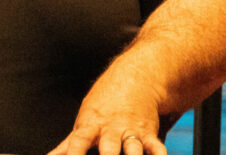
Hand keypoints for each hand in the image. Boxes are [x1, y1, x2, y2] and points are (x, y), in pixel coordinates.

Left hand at [48, 72, 166, 154]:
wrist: (135, 78)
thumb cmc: (105, 102)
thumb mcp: (84, 119)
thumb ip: (69, 144)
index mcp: (91, 125)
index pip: (78, 142)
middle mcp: (112, 129)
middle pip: (109, 149)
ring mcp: (131, 131)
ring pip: (134, 151)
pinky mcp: (149, 134)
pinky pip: (157, 149)